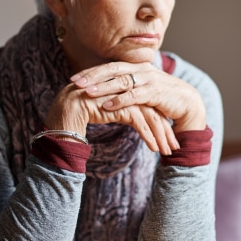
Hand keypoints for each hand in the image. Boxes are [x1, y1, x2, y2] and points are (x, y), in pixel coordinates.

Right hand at [44, 83, 177, 153]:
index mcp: (128, 88)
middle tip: (174, 146)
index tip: (168, 137)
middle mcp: (129, 90)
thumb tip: (137, 119)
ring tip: (167, 151)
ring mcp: (125, 96)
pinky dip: (149, 136)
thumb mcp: (109, 110)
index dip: (160, 122)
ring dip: (161, 136)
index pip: (150, 106)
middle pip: (154, 110)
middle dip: (165, 130)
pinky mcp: (120, 106)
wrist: (66, 110)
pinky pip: (140, 123)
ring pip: (150, 117)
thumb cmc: (84, 112)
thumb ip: (123, 110)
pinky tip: (155, 149)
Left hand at [71, 61, 206, 133]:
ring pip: (121, 81)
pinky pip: (134, 95)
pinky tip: (106, 105)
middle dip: (92, 76)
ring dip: (103, 87)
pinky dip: (119, 100)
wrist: (186, 103)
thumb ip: (126, 87)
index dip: (92, 72)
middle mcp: (141, 69)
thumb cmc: (161, 98)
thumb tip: (103, 91)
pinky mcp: (156, 92)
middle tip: (75, 82)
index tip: (74, 78)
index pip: (110, 67)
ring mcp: (149, 79)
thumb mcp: (142, 90)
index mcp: (136, 67)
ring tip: (87, 93)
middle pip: (112, 70)